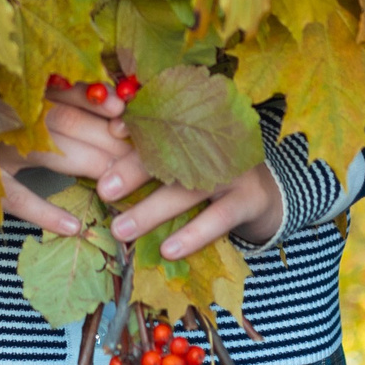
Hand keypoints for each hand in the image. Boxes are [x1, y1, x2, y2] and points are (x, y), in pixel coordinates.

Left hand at [0, 83, 285, 253]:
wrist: (264, 191)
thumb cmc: (205, 167)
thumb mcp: (183, 148)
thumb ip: (149, 142)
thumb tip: (101, 134)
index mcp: (196, 121)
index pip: (164, 115)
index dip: (137, 120)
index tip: (109, 130)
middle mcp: (215, 140)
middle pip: (173, 151)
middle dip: (134, 169)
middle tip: (102, 189)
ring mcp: (234, 168)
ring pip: (189, 188)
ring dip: (153, 210)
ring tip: (120, 229)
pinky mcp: (248, 199)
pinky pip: (218, 218)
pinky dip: (192, 234)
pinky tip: (167, 249)